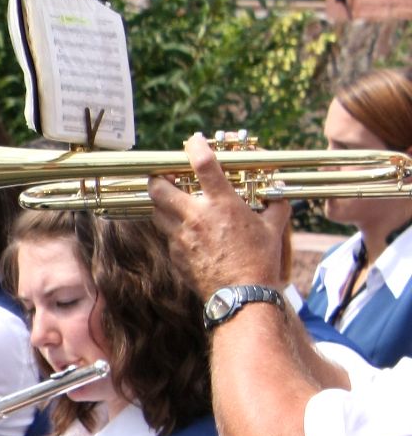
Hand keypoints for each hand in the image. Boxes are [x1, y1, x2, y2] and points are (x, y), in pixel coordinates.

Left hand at [147, 134, 291, 295]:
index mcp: (222, 204)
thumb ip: (275, 206)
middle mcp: (196, 216)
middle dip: (157, 179)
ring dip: (160, 204)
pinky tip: (182, 231)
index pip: (204, 165)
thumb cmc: (260, 260)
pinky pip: (166, 236)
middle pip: (160, 189)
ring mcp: (181, 236)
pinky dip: (170, 229)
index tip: (193, 141)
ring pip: (156, 212)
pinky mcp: (175, 255)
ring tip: (170, 201)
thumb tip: (279, 194)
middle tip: (162, 177)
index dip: (195, 148)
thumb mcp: (274, 228)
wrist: (240, 294)